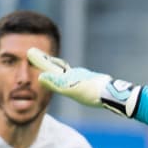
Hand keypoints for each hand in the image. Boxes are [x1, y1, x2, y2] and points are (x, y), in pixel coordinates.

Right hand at [27, 47, 142, 117]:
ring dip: (67, 75)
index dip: (43, 61)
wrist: (115, 96)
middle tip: (45, 61)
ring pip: (75, 76)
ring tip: (64, 76)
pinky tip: (83, 87)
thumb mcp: (72, 89)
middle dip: (54, 66)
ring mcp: (89, 80)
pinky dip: (78, 82)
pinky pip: (84, 83)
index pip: (53, 67)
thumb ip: (57, 84)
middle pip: (63, 70)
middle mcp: (80, 75)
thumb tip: (40, 77)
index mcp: (71, 75)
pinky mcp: (97, 86)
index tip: (31, 51)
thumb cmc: (93, 92)